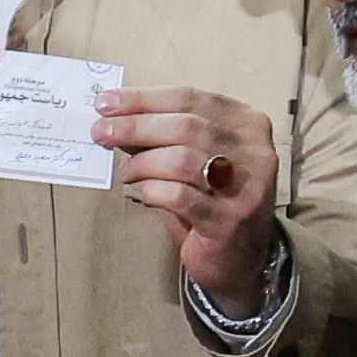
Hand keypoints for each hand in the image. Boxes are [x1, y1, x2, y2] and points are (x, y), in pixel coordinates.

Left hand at [93, 84, 281, 312]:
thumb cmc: (213, 200)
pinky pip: (179, 196)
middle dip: (134, 126)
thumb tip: (116, 118)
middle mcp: (255, 152)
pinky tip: (146, 194)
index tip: (106, 103)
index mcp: (248, 125)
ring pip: (182, 158)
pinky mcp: (229, 221)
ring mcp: (246, 187)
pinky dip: (153, 192)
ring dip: (142, 162)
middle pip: (184, 125)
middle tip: (101, 132)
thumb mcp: (196, 158)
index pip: (189, 98)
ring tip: (125, 172)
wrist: (242, 258)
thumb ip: (164, 136)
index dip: (143, 99)